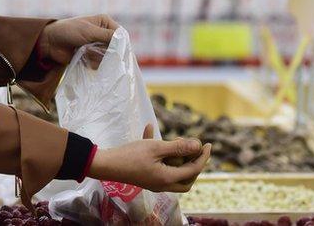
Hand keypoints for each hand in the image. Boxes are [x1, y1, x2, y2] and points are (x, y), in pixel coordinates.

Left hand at [39, 14, 119, 65]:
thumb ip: (107, 36)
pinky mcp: (92, 56)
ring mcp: (97, 45)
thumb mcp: (89, 31)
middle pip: (116, 47)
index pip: (121, 34)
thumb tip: (124, 41)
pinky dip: (93, 63)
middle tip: (94, 51)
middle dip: (106, 52)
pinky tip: (84, 59)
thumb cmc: (68, 31)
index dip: (121, 44)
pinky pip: (100, 63)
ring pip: (108, 57)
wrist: (50, 43)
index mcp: (104, 22)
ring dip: (98, 57)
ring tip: (85, 53)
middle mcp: (103, 33)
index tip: (119, 53)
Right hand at [87, 124, 211, 192]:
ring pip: (174, 174)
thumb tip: (198, 145)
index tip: (208, 144)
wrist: (106, 164)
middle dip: (194, 166)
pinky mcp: (145, 176)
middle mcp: (162, 184)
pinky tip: (149, 129)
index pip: (193, 169)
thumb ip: (178, 147)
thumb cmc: (130, 155)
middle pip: (187, 180)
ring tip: (176, 141)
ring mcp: (153, 182)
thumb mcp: (156, 148)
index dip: (203, 157)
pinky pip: (158, 166)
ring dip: (178, 160)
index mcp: (167, 178)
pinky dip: (159, 153)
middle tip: (196, 151)